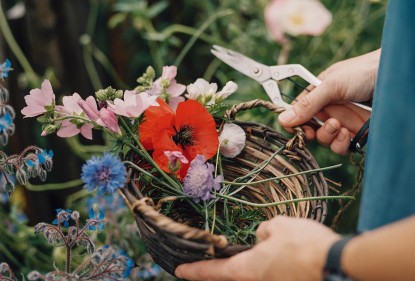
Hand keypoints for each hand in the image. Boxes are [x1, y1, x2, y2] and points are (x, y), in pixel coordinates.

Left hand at [175, 216, 339, 280]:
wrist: (336, 265)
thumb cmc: (303, 244)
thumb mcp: (278, 226)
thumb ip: (264, 232)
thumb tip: (262, 237)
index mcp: (247, 269)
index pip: (212, 271)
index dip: (194, 270)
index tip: (179, 271)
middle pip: (230, 278)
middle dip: (215, 272)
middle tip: (204, 265)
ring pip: (252, 276)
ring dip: (244, 268)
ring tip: (243, 255)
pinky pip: (270, 276)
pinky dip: (265, 268)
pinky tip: (276, 256)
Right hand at [278, 49, 379, 153]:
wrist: (394, 78)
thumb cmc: (361, 73)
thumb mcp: (331, 86)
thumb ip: (307, 104)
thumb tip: (282, 119)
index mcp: (316, 96)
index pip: (296, 114)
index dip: (293, 123)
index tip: (296, 128)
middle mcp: (326, 110)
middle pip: (308, 130)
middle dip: (310, 133)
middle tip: (312, 132)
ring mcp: (340, 122)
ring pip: (323, 140)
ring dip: (327, 136)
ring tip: (338, 125)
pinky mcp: (354, 134)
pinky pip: (340, 147)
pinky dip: (341, 143)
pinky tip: (348, 133)